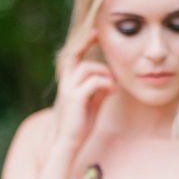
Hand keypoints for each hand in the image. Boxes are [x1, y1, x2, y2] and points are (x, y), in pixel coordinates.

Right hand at [54, 28, 117, 150]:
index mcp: (68, 85)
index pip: (72, 59)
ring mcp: (69, 91)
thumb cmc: (79, 128)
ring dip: (103, 72)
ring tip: (113, 83)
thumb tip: (110, 82)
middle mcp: (65, 85)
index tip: (93, 34)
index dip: (81, 45)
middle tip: (98, 34)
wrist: (67, 144)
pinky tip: (112, 90)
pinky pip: (93, 82)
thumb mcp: (91, 106)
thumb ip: (98, 92)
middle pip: (73, 56)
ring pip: (86, 68)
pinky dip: (105, 83)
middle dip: (85, 42)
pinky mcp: (75, 99)